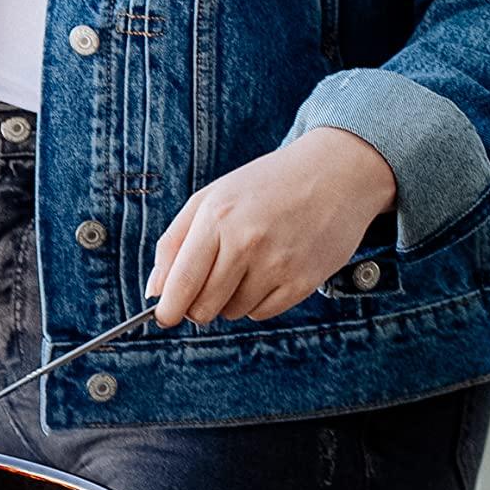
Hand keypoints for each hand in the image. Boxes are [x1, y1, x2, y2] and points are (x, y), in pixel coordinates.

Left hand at [144, 128, 397, 325]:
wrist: (334, 173)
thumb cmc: (266, 185)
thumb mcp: (211, 198)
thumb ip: (174, 243)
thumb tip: (154, 291)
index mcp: (217, 218)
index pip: (181, 282)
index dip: (168, 309)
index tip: (164, 316)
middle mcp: (247, 242)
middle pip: (203, 307)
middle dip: (196, 305)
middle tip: (206, 286)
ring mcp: (278, 264)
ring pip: (232, 312)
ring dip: (230, 299)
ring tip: (246, 264)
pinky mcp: (304, 281)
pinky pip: (262, 313)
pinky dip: (257, 301)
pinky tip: (267, 271)